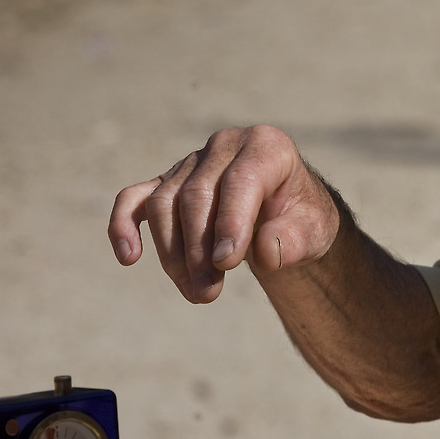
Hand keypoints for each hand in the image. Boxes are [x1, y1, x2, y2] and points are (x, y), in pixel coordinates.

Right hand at [108, 125, 338, 302]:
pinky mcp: (166, 183)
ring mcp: (191, 163)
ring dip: (173, 253)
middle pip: (196, 194)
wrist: (287, 216)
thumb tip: (266, 251)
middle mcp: (225, 145)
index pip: (241, 180)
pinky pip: (133, 200)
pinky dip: (123, 226)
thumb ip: (294, 240)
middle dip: (199, 249)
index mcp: (267, 147)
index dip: (230, 222)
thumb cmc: (301, 221)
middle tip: (209, 293)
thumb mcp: (315, 232)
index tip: (227, 263)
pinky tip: (128, 257)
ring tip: (197, 293)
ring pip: (164, 203)